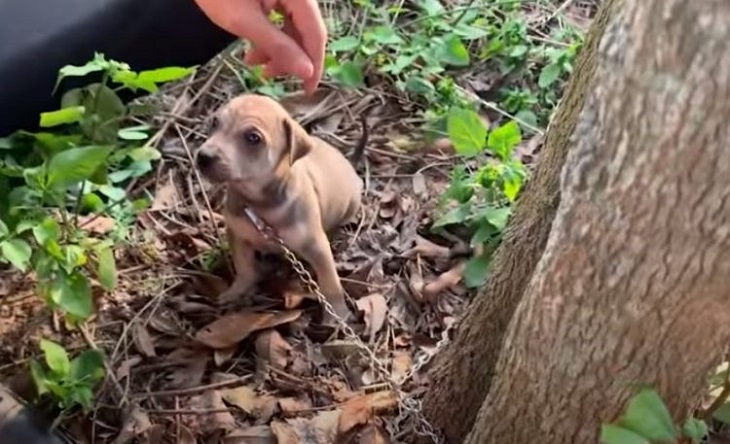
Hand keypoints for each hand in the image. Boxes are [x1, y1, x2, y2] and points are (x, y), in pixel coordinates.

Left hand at [194, 0, 326, 93]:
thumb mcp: (244, 22)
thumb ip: (278, 47)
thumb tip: (307, 72)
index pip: (316, 34)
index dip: (314, 64)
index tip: (307, 89)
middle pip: (305, 30)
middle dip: (289, 56)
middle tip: (269, 75)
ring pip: (291, 25)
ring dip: (276, 47)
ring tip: (252, 62)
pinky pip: (280, 16)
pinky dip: (269, 34)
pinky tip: (252, 46)